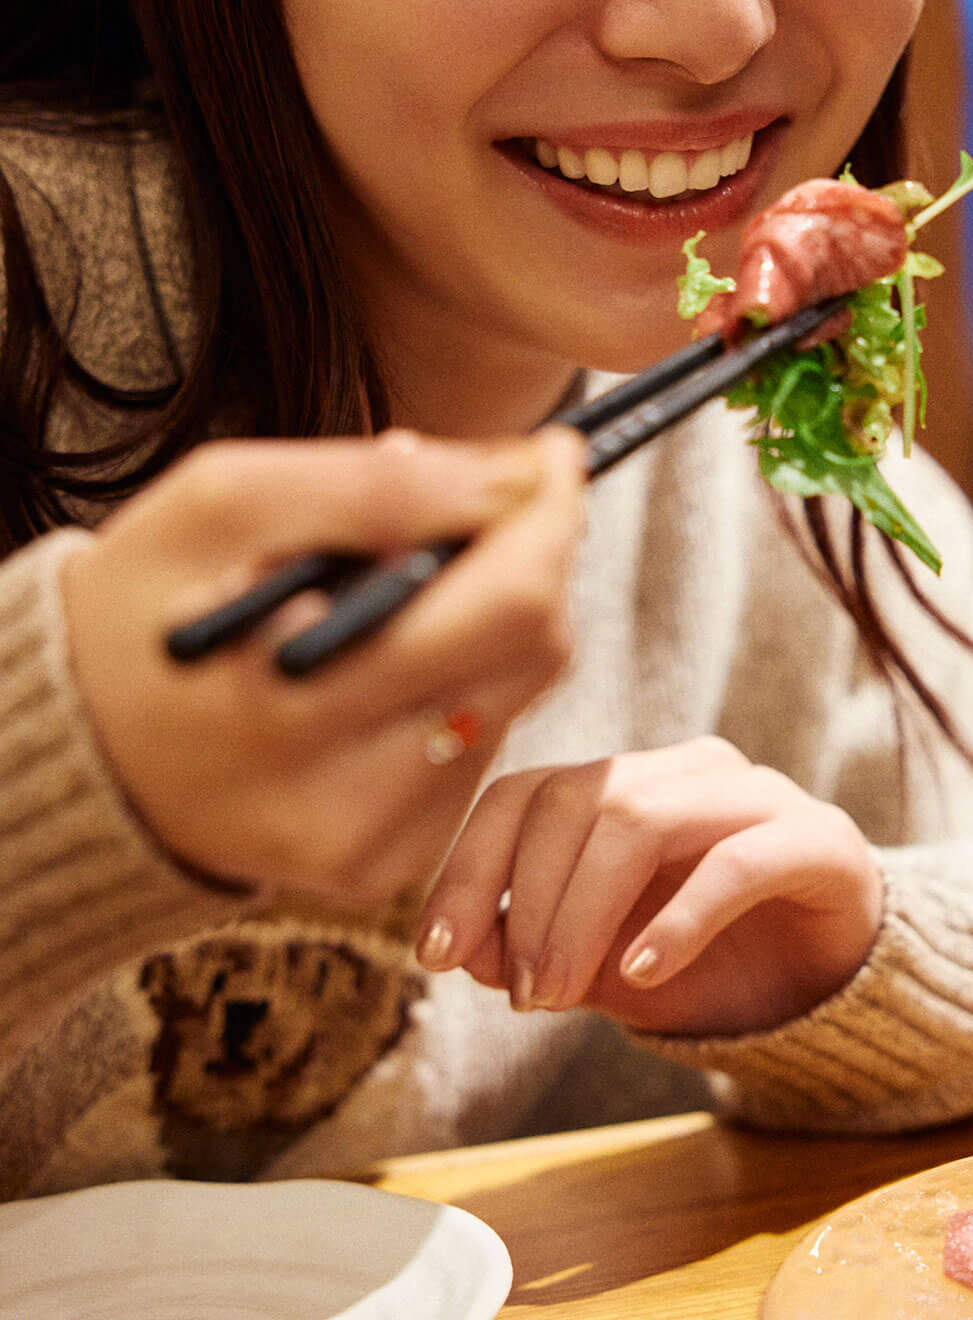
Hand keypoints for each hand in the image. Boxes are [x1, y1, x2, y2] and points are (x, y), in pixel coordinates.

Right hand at [61, 426, 584, 902]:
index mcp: (291, 706)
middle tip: (493, 497)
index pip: (509, 605)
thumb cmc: (142, 612)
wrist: (75, 755)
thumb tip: (509, 475)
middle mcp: (345, 801)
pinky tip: (395, 654)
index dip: (549, 516)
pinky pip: (478, 747)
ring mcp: (372, 845)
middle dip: (535, 556)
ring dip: (499, 617)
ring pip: (518, 696)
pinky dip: (463, 679)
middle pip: (536, 652)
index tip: (550, 454)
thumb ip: (369, 488)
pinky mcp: (384, 865)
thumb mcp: (220, 507)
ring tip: (414, 575)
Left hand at [416, 737, 883, 1036]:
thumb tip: (463, 949)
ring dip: (585, 912)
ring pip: (642, 819)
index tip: (436, 955)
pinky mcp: (820, 841)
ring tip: (565, 994)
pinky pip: (737, 862)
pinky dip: (678, 918)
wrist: (834, 987)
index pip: (526, 793)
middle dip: (530, 901)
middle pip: (578, 798)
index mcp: (628, 785)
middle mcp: (686, 772)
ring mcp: (757, 797)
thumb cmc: (712, 965)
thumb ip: (536, 950)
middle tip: (523, 997)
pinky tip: (644, 973)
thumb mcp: (603, 969)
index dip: (469, 869)